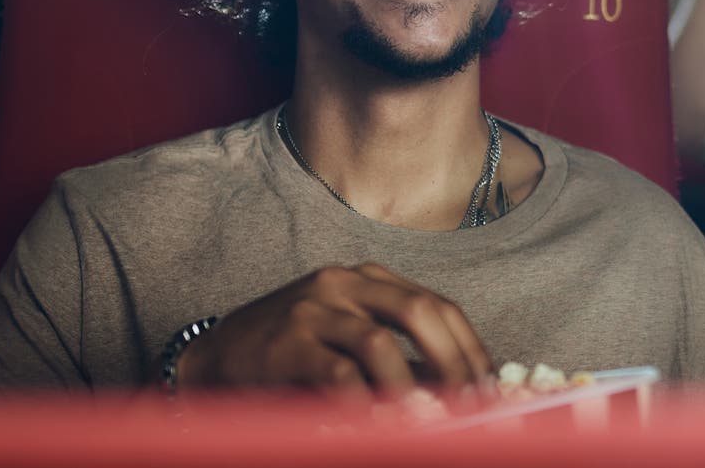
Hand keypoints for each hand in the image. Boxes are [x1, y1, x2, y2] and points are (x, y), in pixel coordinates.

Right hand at [175, 263, 493, 400]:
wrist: (212, 360)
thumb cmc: (292, 356)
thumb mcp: (349, 342)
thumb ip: (399, 358)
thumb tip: (459, 393)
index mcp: (369, 279)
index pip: (438, 306)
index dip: (471, 348)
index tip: (492, 388)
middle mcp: (344, 282)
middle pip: (421, 311)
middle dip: (455, 362)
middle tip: (472, 406)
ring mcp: (313, 308)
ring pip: (379, 343)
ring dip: (410, 389)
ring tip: (428, 422)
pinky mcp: (286, 342)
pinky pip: (337, 374)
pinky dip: (364, 403)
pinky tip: (377, 425)